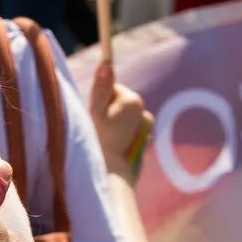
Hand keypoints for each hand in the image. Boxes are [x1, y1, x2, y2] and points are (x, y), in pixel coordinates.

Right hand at [90, 64, 152, 181]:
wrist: (112, 179)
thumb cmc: (100, 144)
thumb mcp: (96, 112)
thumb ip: (101, 87)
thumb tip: (106, 63)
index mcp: (134, 101)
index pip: (111, 89)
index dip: (100, 102)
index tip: (97, 117)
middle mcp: (144, 113)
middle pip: (118, 104)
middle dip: (107, 115)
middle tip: (99, 131)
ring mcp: (146, 129)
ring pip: (122, 119)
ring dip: (114, 127)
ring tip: (106, 142)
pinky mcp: (143, 143)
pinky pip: (127, 133)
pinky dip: (120, 138)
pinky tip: (114, 149)